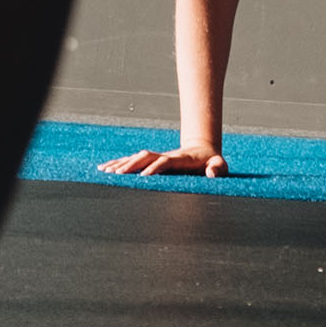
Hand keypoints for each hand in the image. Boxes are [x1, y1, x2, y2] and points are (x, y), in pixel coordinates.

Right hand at [98, 144, 228, 176]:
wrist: (204, 150)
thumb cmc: (212, 162)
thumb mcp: (220, 165)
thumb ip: (218, 168)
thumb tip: (211, 173)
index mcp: (180, 159)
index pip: (165, 161)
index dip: (156, 167)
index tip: (144, 176)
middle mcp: (165, 156)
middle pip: (145, 156)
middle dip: (132, 164)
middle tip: (118, 174)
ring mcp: (157, 157)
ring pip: (135, 158)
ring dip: (121, 163)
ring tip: (105, 170)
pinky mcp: (151, 161)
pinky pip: (132, 161)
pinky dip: (118, 163)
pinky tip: (105, 168)